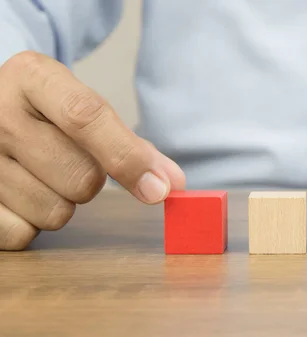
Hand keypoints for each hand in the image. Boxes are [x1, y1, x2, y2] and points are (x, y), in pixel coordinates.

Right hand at [0, 51, 185, 249]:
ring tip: (42, 176)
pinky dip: (32, 224)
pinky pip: (22, 234)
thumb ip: (131, 144)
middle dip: (92, 181)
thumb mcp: (85, 107)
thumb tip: (172, 184)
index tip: (159, 188)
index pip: (86, 117)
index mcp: (32, 77)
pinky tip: (22, 195)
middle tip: (73, 162)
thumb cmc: (48, 113)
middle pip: (81, 177)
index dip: (128, 157)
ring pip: (55, 211)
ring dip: (63, 203)